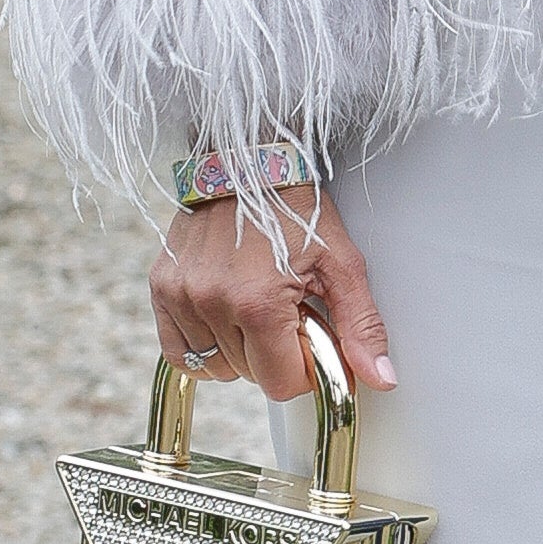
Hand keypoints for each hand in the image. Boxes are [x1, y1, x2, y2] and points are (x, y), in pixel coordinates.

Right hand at [148, 185, 394, 405]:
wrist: (249, 159)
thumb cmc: (296, 207)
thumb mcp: (341, 264)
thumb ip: (361, 325)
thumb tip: (380, 377)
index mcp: (258, 303)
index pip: (281, 384)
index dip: (305, 370)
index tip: (313, 339)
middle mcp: (211, 302)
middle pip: (250, 376)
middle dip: (277, 355)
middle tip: (289, 313)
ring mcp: (181, 296)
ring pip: (216, 367)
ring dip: (242, 351)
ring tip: (258, 308)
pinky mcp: (162, 287)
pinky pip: (179, 353)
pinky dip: (205, 349)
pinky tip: (227, 322)